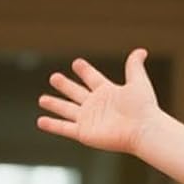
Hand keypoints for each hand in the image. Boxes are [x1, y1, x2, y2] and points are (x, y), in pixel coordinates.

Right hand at [37, 49, 159, 156]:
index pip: (92, 78)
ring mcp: (89, 119)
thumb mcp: (138, 82)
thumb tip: (141, 51)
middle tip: (54, 77)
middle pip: (76, 92)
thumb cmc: (143, 107)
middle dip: (65, 85)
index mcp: (108, 92)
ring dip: (54, 104)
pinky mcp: (84, 132)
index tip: (76, 63)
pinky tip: (40, 121)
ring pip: (66, 110)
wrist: (143, 129)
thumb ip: (134, 66)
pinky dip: (52, 125)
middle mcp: (96, 105)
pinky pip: (64, 128)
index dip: (85, 71)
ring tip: (42, 99)